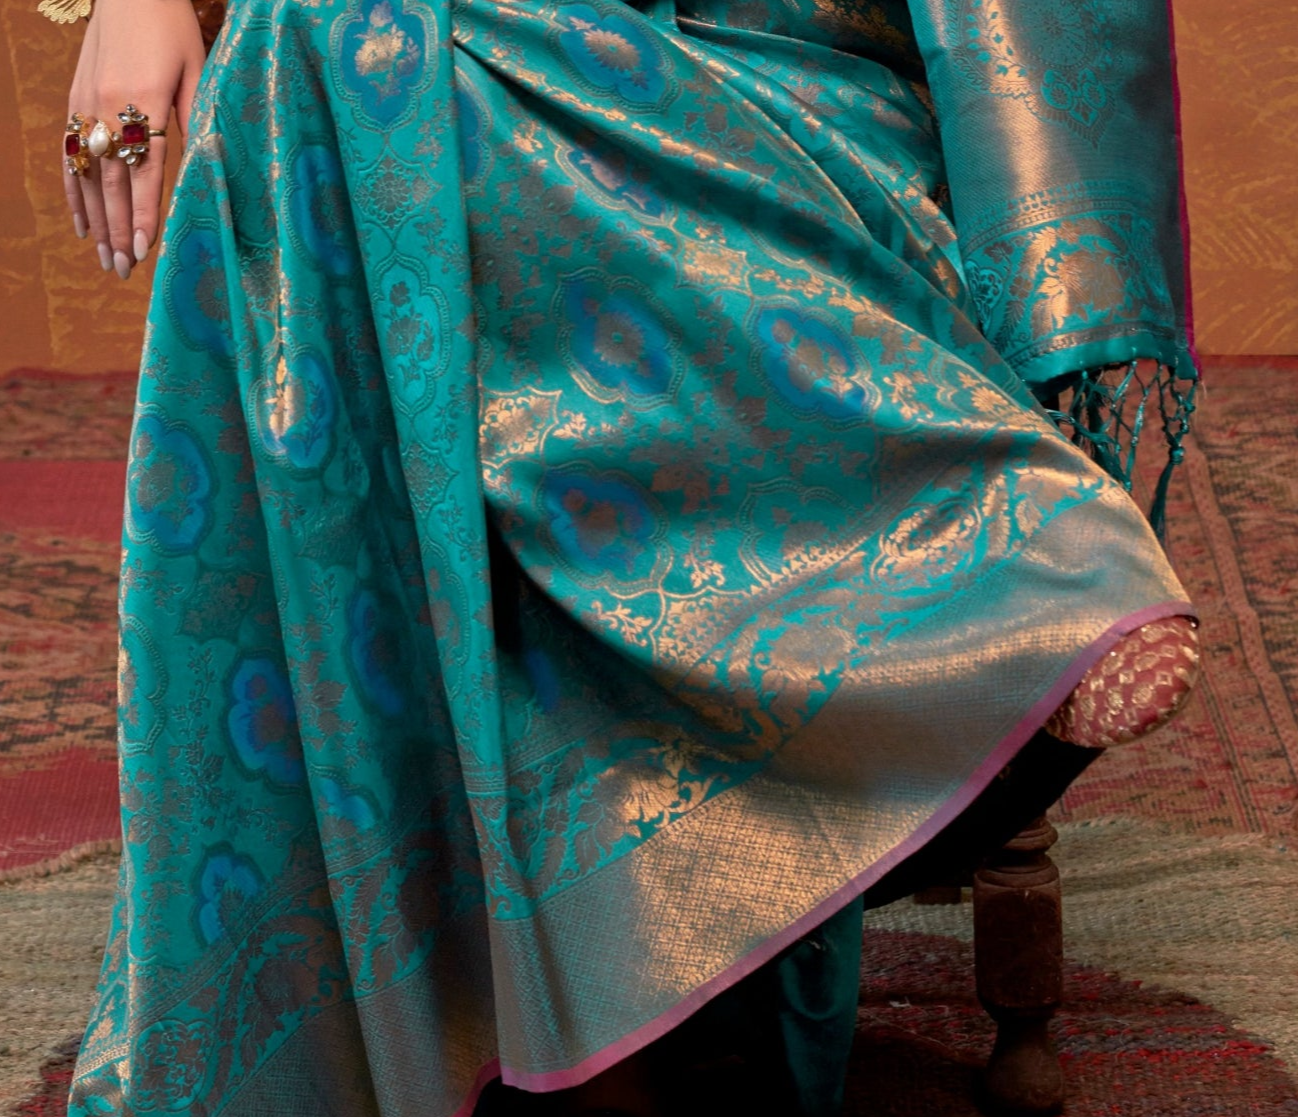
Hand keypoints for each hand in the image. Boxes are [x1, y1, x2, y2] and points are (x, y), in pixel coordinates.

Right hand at [64, 0, 205, 278]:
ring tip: (106, 259)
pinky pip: (68, 156)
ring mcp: (83, 104)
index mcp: (143, 101)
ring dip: (95, 222)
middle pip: (110, 181)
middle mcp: (105, 106)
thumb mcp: (198, 70)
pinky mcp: (73, 100)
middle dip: (116, 229)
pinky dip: (73, 194)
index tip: (144, 247)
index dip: (141, 212)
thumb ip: (198, 118)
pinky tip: (81, 225)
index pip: (143, 170)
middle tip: (124, 269)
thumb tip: (209, 163)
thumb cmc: (172, 28)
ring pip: (86, 175)